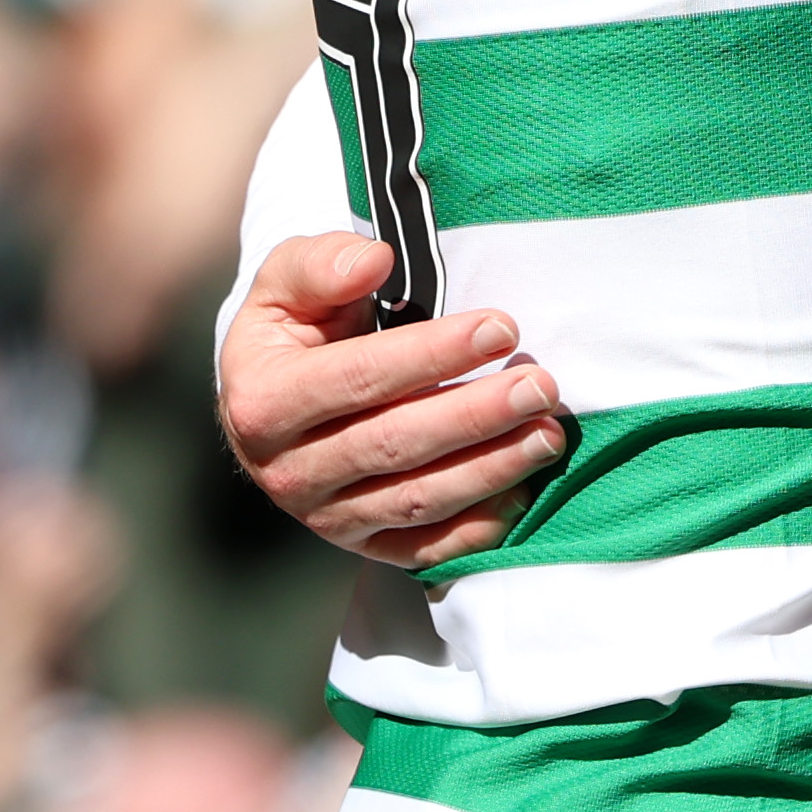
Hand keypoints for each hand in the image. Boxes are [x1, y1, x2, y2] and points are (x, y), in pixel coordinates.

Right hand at [219, 234, 566, 567]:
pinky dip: (477, 529)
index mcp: (263, 403)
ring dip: (490, 470)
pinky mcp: (363, 544)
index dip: (432, 354)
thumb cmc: (297, 329)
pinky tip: (523, 494)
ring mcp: (326, 516)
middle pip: (395, 445)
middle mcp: (289, 471)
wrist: (276, 401)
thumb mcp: (286, 285)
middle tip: (542, 384)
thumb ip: (320, 265)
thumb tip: (374, 262)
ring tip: (549, 434)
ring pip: (417, 500)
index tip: (501, 327)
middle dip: (476, 415)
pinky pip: (425, 548)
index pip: (358, 378)